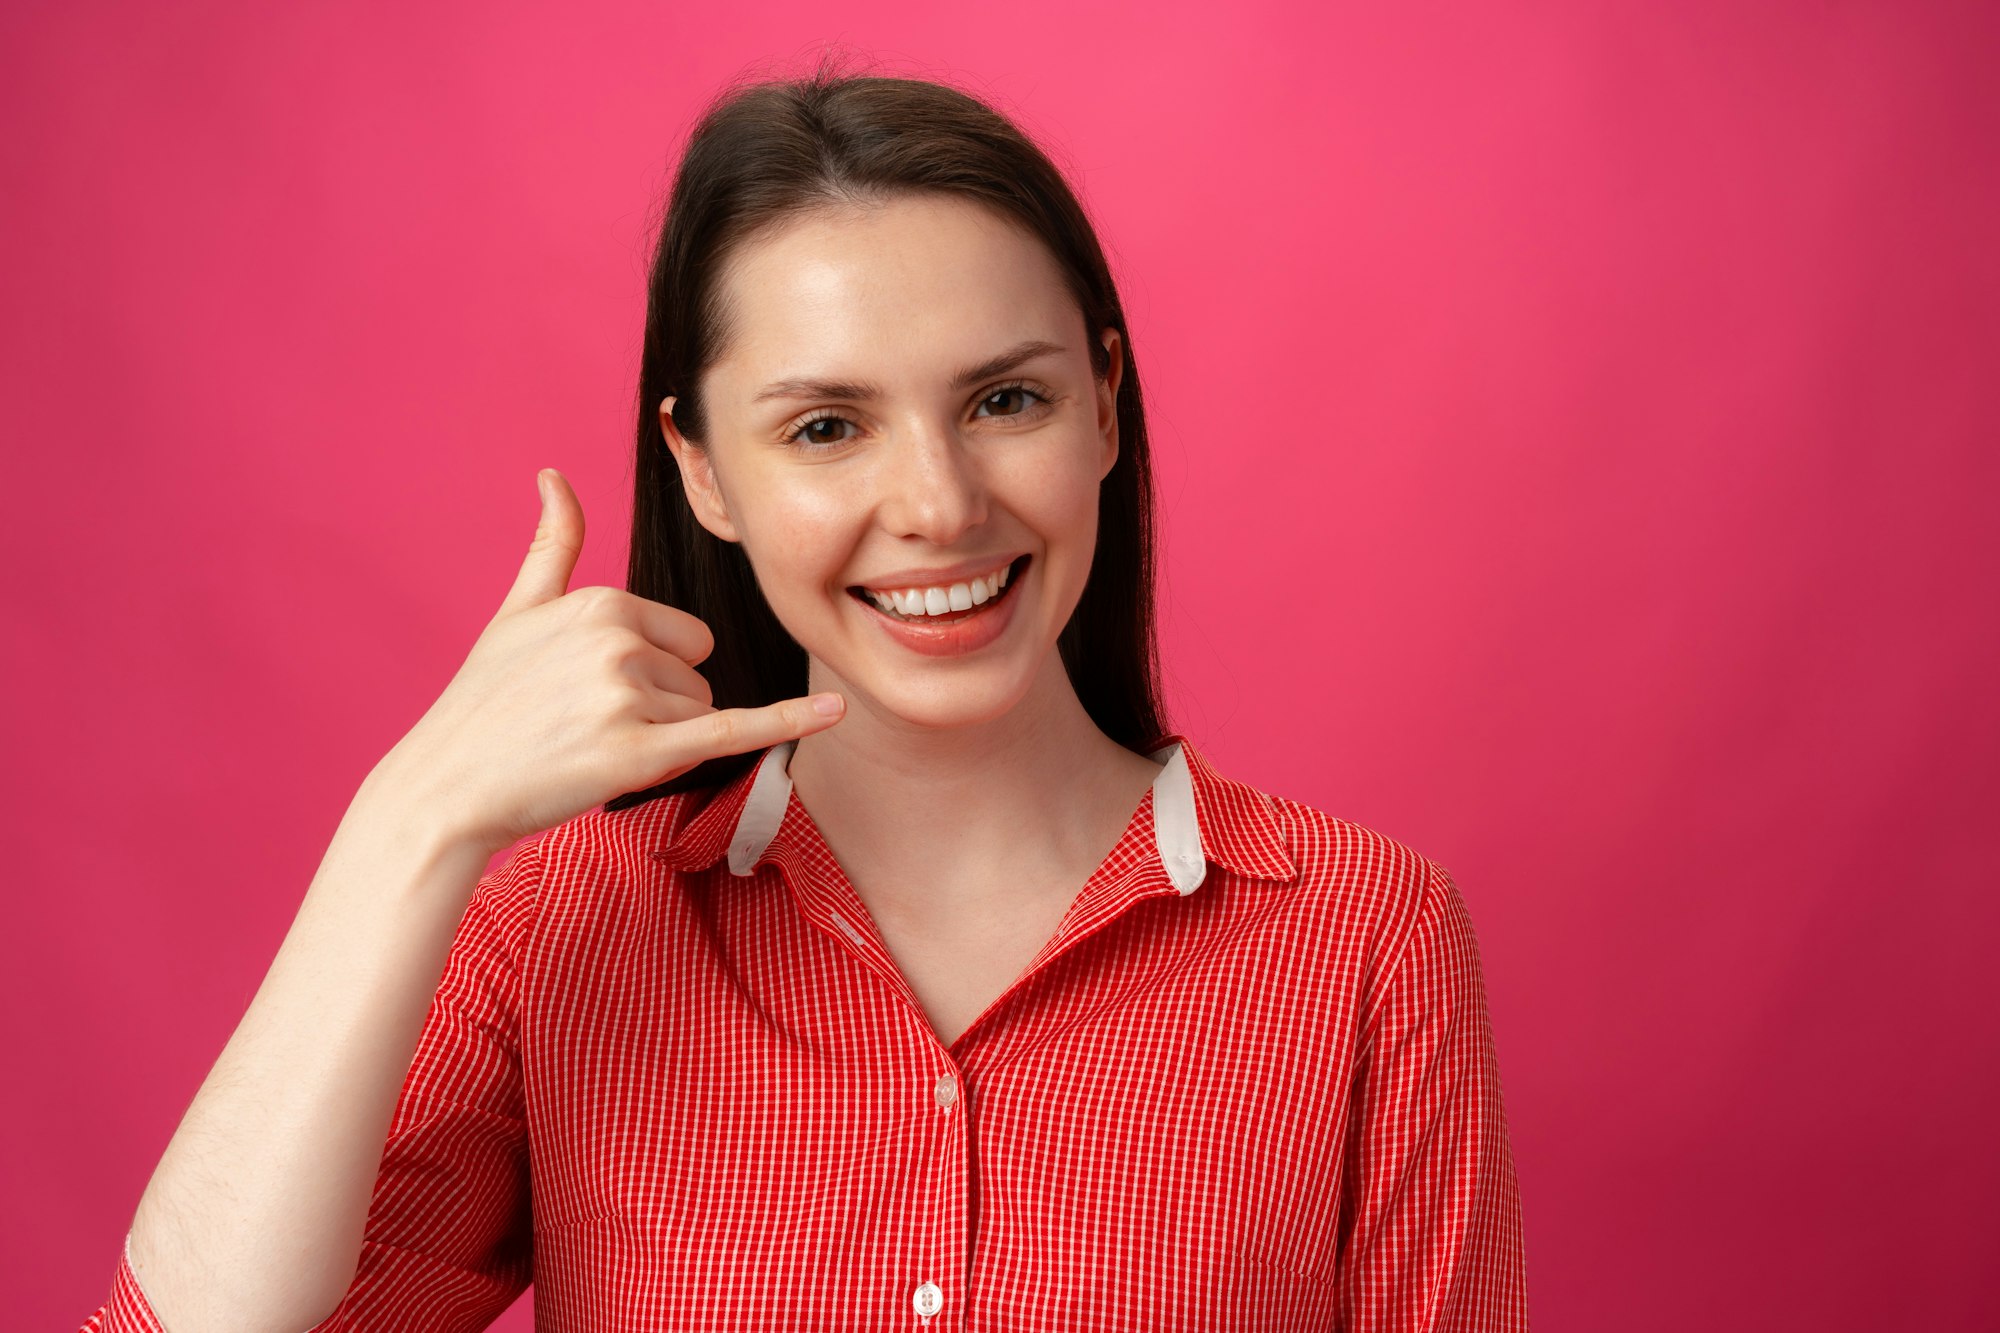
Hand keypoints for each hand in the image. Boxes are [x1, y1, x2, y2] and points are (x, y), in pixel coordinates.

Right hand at [375, 468, 843, 856]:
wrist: (445, 787)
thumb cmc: (484, 704)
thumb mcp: (518, 612)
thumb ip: (554, 546)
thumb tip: (554, 475)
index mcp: (602, 601)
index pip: (683, 637)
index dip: (648, 674)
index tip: (586, 691)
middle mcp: (618, 640)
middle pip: (697, 675)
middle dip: (660, 707)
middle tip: (585, 726)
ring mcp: (628, 696)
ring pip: (701, 714)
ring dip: (662, 740)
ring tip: (588, 748)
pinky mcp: (639, 752)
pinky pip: (733, 730)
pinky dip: (789, 723)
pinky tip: (836, 711)